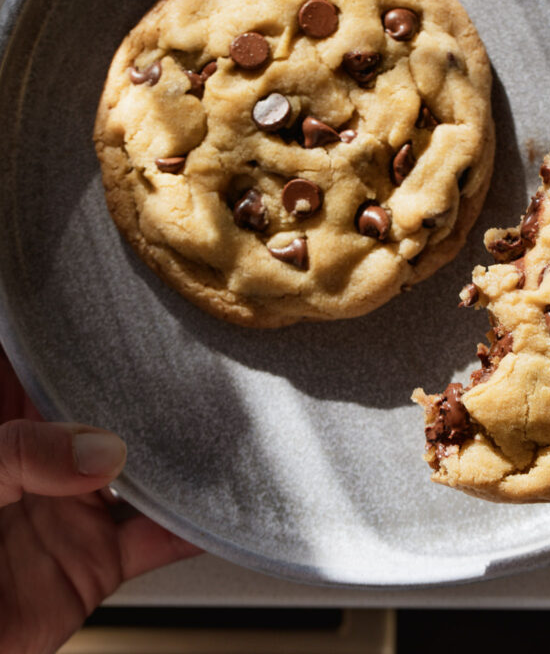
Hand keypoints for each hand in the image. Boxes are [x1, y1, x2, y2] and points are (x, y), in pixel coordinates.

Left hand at [0, 350, 200, 653]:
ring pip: (143, 468)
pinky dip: (192, 529)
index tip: (121, 295)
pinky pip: (157, 539)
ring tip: (223, 424)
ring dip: (181, 454)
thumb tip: (103, 451)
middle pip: (107, 409)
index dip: (75, 326)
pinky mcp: (97, 557)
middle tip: (193, 353)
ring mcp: (74, 506)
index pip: (41, 359)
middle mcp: (44, 458)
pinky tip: (219, 509)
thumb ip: (21, 454)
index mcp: (3, 423)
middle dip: (147, 384)